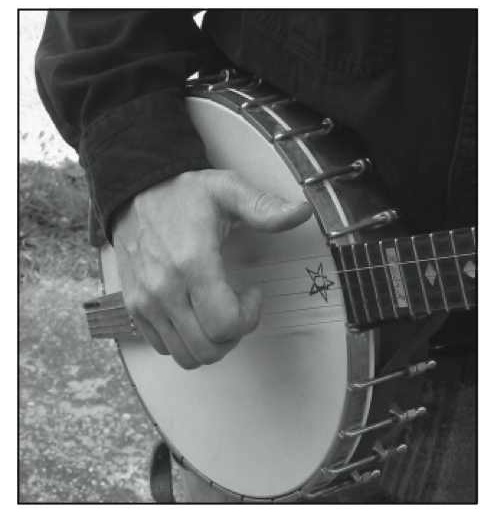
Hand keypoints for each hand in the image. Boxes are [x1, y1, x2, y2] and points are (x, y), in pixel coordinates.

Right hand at [112, 169, 312, 369]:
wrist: (135, 193)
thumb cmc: (183, 194)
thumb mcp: (228, 190)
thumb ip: (264, 206)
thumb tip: (299, 212)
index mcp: (191, 263)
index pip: (225, 324)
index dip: (249, 317)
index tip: (253, 293)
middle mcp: (164, 288)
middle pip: (208, 349)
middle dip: (234, 335)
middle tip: (239, 307)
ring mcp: (146, 302)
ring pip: (186, 356)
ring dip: (211, 343)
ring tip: (219, 312)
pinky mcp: (135, 308)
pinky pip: (164, 348)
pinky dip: (186, 341)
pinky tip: (197, 313)